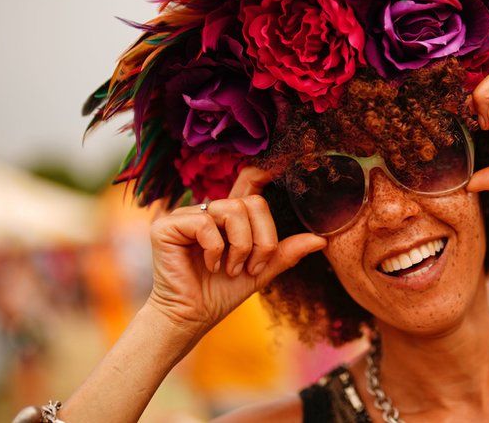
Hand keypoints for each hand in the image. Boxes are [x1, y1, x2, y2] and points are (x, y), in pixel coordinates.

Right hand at [146, 167, 325, 335]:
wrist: (191, 317)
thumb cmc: (221, 293)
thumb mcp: (261, 270)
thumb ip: (285, 253)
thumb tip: (320, 240)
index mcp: (228, 216)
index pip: (249, 182)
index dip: (262, 172)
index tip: (277, 171)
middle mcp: (208, 210)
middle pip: (251, 203)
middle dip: (261, 240)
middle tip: (251, 267)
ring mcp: (186, 215)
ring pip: (232, 210)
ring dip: (241, 246)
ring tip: (232, 269)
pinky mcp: (167, 225)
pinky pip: (205, 223)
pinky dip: (216, 249)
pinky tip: (210, 266)